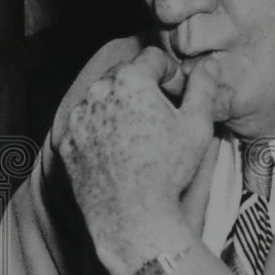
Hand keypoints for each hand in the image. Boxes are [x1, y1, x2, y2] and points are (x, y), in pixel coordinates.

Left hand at [58, 48, 219, 274]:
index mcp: (131, 79)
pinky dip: (100, 132)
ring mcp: (78, 117)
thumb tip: (208, 63)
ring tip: (138, 138)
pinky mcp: (66, 142)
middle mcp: (98, 91)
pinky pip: (85, 126)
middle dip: (142, 88)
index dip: (169, 74)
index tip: (176, 95)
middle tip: (159, 118)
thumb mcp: (198, 125)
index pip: (153, 58)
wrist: (133, 217)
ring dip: (119, 108)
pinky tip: (118, 153)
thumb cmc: (168, 170)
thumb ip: (203, 87)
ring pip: (102, 99)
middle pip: (124, 75)